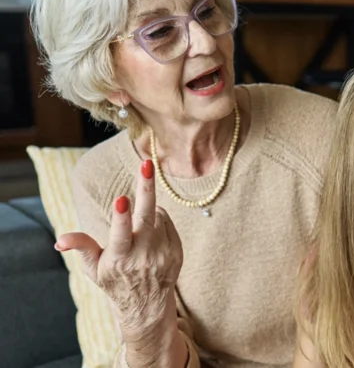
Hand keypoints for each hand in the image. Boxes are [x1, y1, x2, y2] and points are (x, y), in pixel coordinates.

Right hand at [57, 160, 183, 346]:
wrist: (146, 305)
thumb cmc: (115, 281)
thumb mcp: (93, 269)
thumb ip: (81, 249)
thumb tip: (61, 239)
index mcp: (119, 258)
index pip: (121, 234)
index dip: (121, 217)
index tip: (122, 199)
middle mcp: (143, 255)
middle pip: (146, 216)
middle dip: (146, 188)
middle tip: (146, 164)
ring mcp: (163, 253)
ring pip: (157, 215)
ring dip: (147, 211)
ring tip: (137, 225)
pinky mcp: (176, 251)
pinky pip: (167, 222)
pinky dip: (158, 220)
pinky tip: (150, 232)